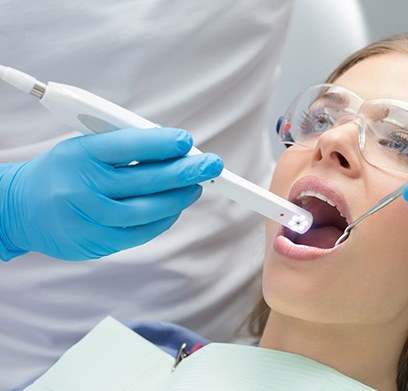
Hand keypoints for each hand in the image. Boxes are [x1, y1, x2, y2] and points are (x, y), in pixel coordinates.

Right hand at [0, 128, 222, 260]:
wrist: (21, 209)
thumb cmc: (62, 172)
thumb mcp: (83, 148)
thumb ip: (123, 147)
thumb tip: (172, 149)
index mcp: (79, 154)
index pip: (126, 145)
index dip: (160, 143)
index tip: (186, 141)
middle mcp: (83, 186)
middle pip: (144, 179)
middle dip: (185, 171)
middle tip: (211, 165)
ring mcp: (89, 218)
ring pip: (147, 210)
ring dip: (179, 198)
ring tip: (197, 187)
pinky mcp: (96, 242)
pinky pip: (139, 233)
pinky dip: (163, 220)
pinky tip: (175, 208)